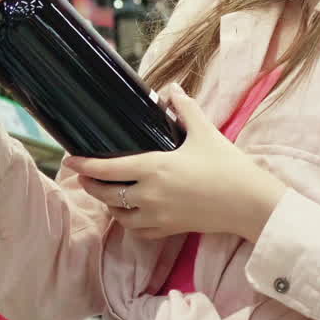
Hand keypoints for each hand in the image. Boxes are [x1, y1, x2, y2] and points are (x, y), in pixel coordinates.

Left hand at [63, 83, 288, 242]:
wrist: (249, 203)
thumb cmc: (227, 166)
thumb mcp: (204, 132)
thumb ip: (184, 108)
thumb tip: (170, 89)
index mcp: (154, 168)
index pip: (107, 169)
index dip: (84, 165)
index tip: (70, 160)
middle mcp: (150, 195)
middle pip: (106, 193)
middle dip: (90, 184)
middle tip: (83, 175)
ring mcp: (158, 215)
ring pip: (118, 215)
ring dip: (108, 204)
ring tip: (105, 192)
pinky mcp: (169, 230)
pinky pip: (138, 230)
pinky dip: (128, 222)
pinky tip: (128, 212)